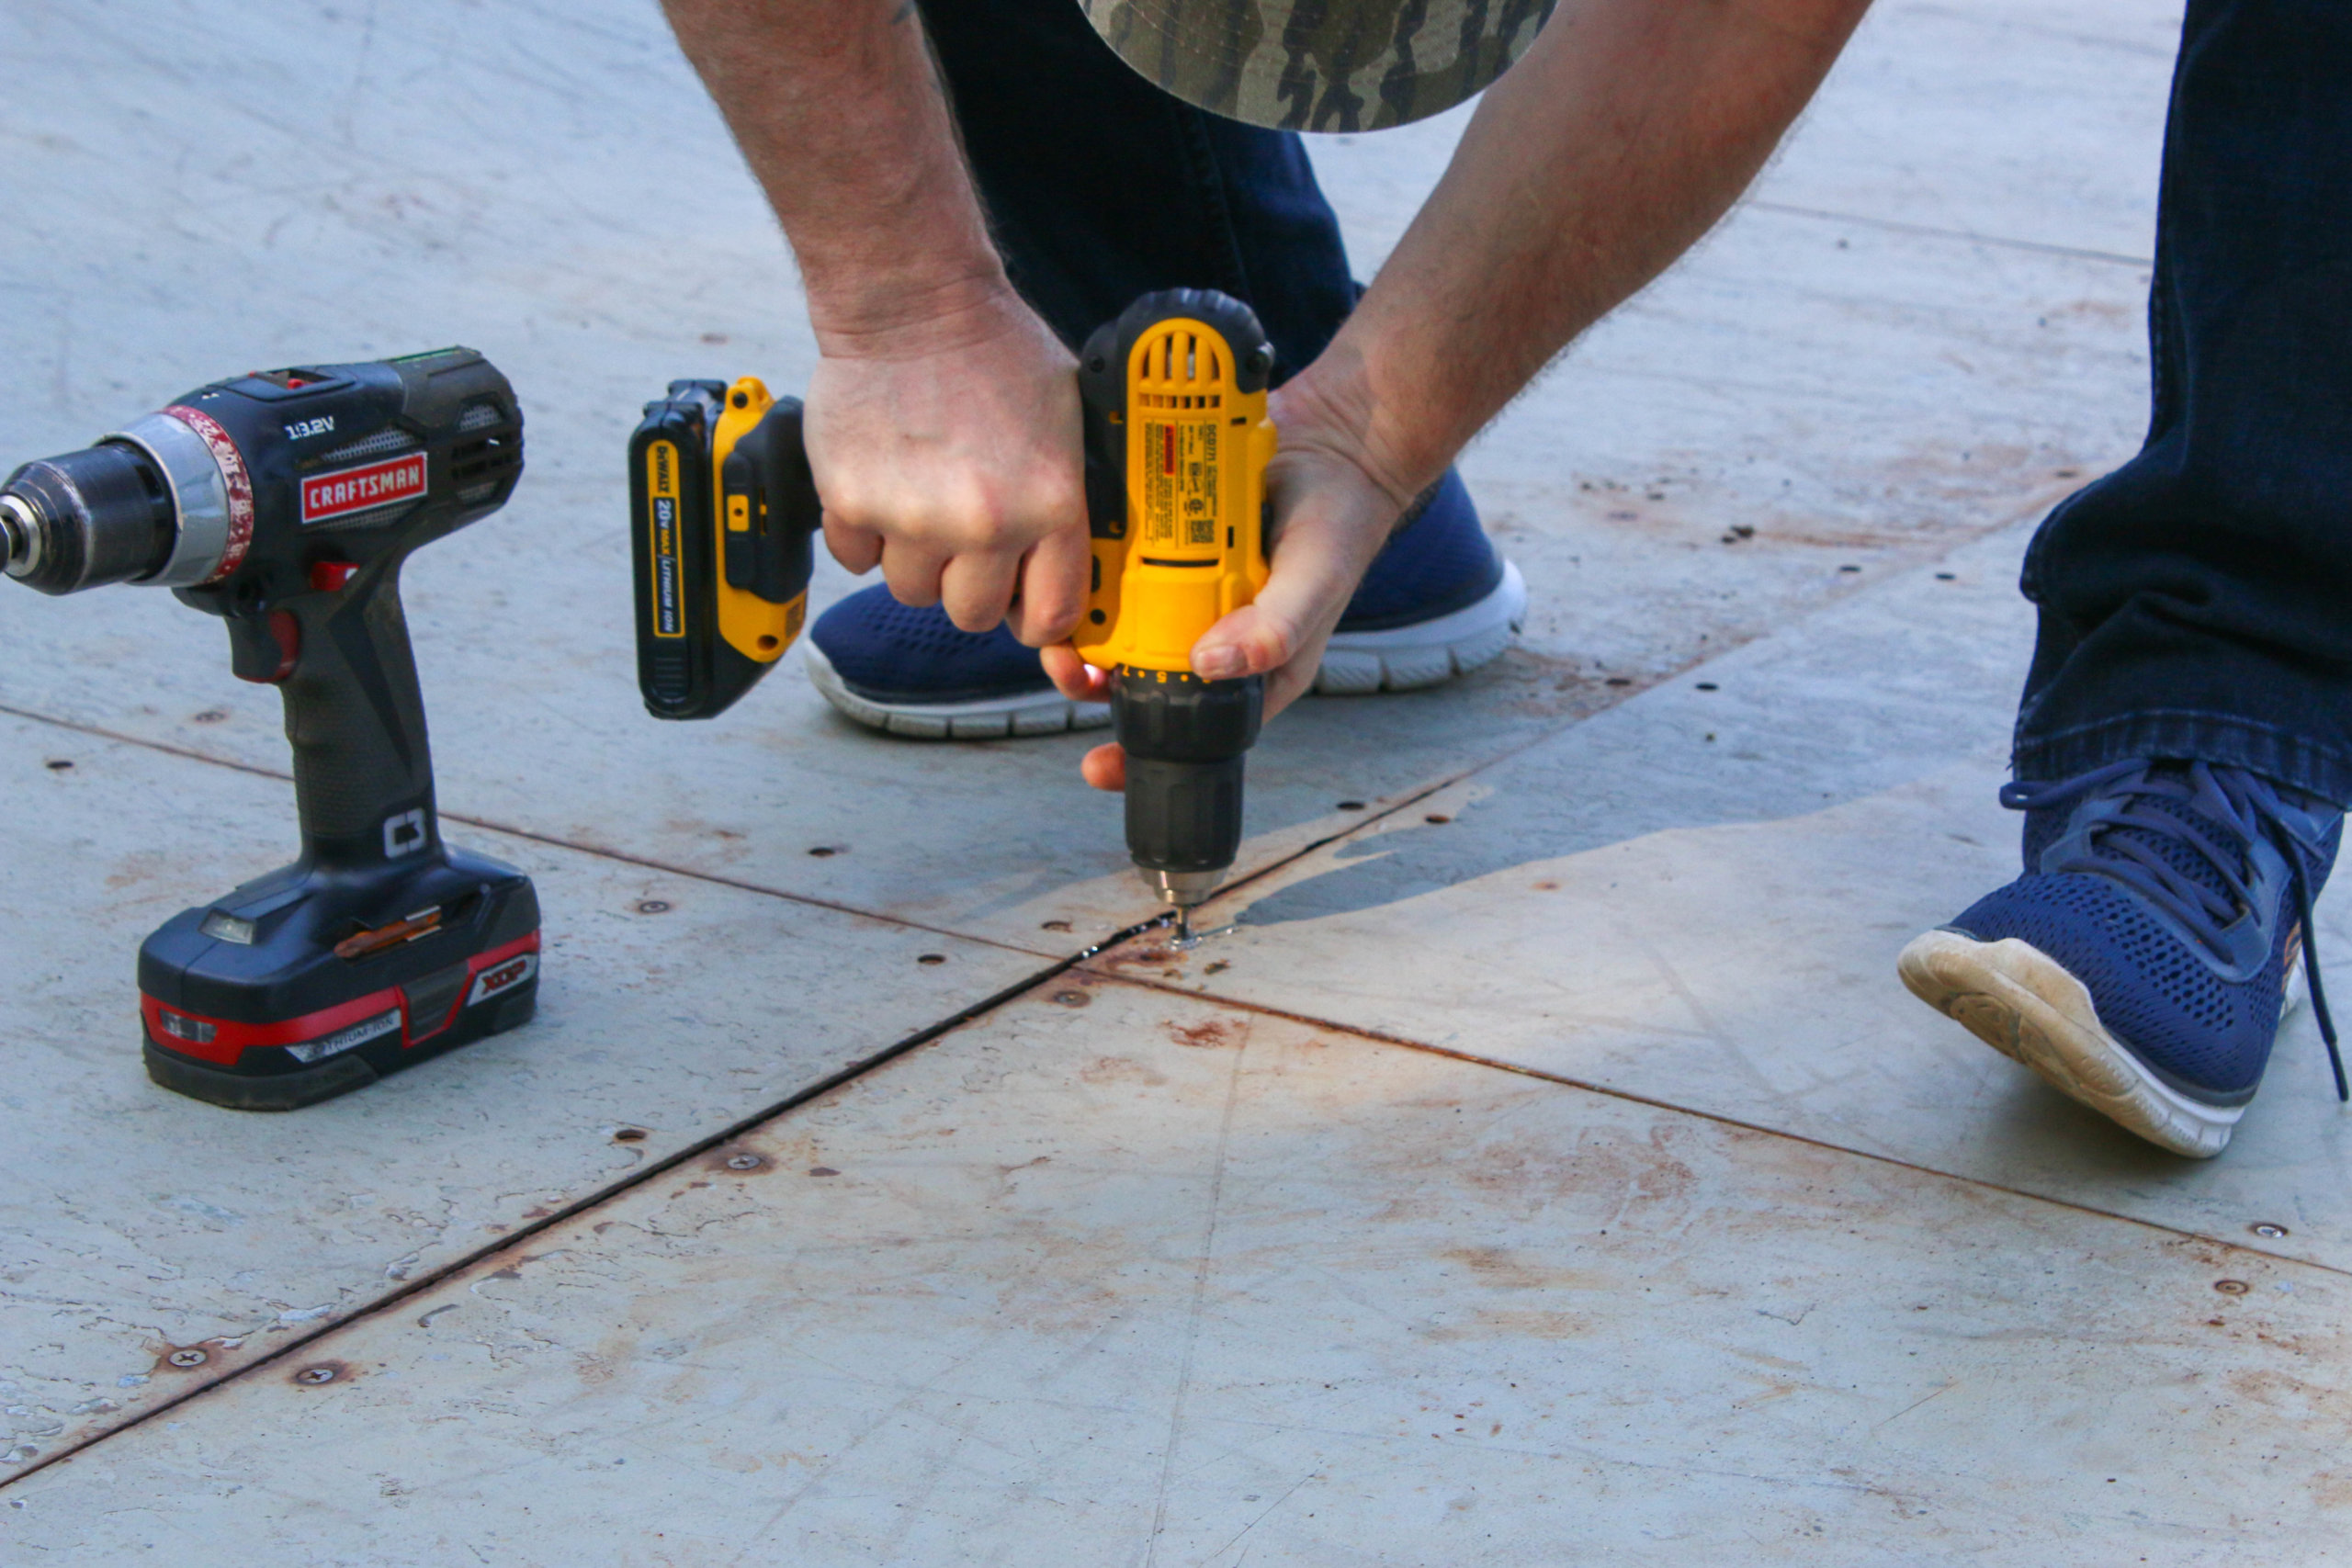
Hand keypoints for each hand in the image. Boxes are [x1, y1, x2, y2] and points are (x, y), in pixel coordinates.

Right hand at [805, 289, 1091, 644]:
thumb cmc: (995, 351)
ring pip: (912, 590)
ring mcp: (914, 518)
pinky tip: (883, 484)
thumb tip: (1068, 567)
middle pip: (972, 614)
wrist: (913, 300)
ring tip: (921, 496)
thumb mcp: (1068, 420)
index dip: (1034, 615)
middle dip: (968, 584)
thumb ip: (1067, 498)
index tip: (1023, 601)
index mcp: (1050, 505)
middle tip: (964, 537)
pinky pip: (856, 559)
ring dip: (915, 557)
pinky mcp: (853, 504)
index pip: (1051, 616)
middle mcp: (985, 523)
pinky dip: (864, 534)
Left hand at [1040, 367, 1421, 790]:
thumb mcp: (1315, 581)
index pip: (1190, 725)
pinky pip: (1120, 565)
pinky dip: (1096, 568)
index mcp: (1248, 666)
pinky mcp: (1165, 545)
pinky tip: (1077, 561)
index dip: (1139, 747)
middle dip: (1092, 681)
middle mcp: (1210, 632)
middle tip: (1066, 667)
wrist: (1333, 442)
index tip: (1097, 764)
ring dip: (1085, 625)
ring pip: (1119, 623)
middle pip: (1137, 675)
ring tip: (1064, 618)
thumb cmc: (1339, 525)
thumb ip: (1274, 627)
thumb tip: (1209, 665)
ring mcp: (1184, 590)